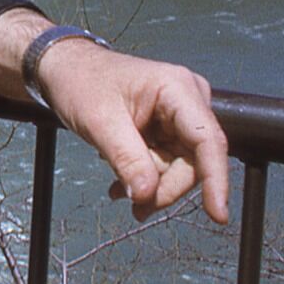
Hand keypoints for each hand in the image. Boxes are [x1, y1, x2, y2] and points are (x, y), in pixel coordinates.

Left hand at [36, 41, 230, 224]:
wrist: (64, 68)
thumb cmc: (80, 82)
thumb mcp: (99, 122)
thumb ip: (127, 159)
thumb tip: (147, 195)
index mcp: (178, 89)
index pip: (208, 140)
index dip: (216, 179)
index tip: (218, 215)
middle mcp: (187, 101)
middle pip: (194, 162)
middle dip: (164, 187)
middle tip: (134, 204)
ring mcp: (179, 117)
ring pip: (181, 168)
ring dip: (151, 186)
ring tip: (118, 191)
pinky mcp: (168, 130)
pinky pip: (167, 164)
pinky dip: (145, 178)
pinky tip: (121, 183)